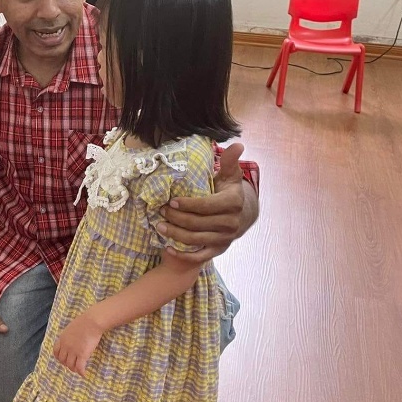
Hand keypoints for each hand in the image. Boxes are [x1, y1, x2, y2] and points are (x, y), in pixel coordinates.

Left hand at [53, 313, 102, 374]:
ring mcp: (73, 351)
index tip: (63, 359)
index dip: (59, 357)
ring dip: (74, 369)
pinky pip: (79, 367)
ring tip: (78, 370)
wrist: (91, 322)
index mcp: (62, 339)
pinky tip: (84, 374)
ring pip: (70, 365)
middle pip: (62, 360)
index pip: (56, 352)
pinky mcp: (82, 354)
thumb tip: (72, 338)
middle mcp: (66, 346)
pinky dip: (81, 372)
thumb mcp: (71, 328)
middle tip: (72, 365)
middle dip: (66, 364)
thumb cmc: (84, 321)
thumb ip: (69, 335)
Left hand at [159, 143, 252, 264]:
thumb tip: (238, 144)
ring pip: (196, 240)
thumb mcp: (230, 175)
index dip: (188, 205)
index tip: (171, 201)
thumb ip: (229, 161)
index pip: (207, 206)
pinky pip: (199, 256)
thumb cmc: (229, 191)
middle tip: (159, 211)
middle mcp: (231, 223)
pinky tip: (168, 248)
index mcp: (233, 203)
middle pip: (198, 223)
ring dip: (175, 234)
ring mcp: (225, 239)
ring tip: (159, 226)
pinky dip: (183, 255)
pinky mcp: (219, 250)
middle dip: (176, 218)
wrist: (243, 215)